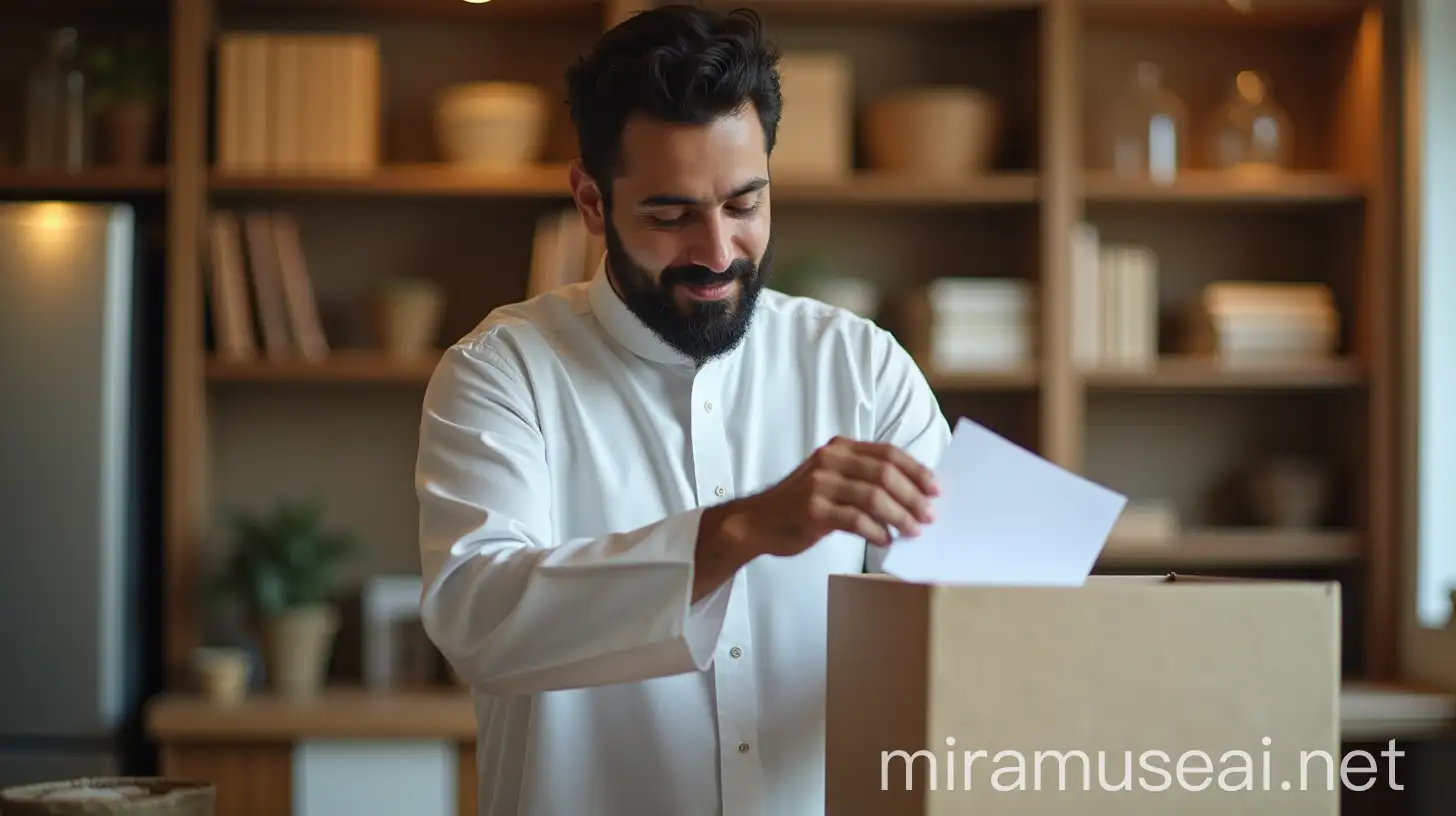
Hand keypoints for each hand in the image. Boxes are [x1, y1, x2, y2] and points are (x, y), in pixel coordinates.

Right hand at [738, 436, 938, 555]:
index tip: (936, 490)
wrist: (757, 521)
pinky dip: (876, 531)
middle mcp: (830, 460)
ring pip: (874, 496)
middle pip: (885, 474)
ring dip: (900, 516)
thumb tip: (912, 494)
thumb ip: (863, 479)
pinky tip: (885, 541)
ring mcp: (819, 484)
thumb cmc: (801, 504)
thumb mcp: (831, 479)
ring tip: (913, 531)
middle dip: (913, 496)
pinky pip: (855, 520)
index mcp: (839, 448)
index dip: (916, 471)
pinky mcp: (813, 510)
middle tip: (929, 516)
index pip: (888, 453)